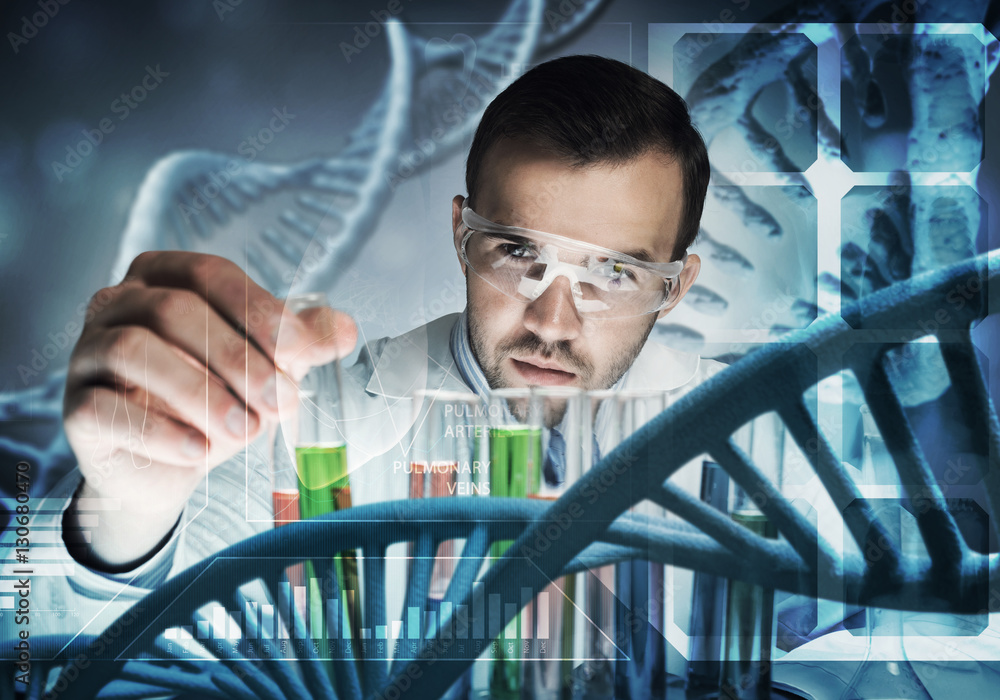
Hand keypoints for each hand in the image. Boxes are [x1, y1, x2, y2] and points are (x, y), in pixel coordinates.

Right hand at [62, 251, 356, 567]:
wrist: (173, 463)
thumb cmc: (218, 397)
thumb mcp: (266, 365)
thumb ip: (302, 342)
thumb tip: (344, 328)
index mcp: (164, 276)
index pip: (212, 274)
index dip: (260, 310)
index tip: (302, 352)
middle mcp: (117, 303)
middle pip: (175, 310)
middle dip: (238, 357)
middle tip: (282, 401)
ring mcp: (88, 353)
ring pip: (135, 350)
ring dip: (201, 392)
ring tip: (246, 430)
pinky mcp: (75, 407)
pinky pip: (106, 409)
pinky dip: (161, 432)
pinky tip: (200, 452)